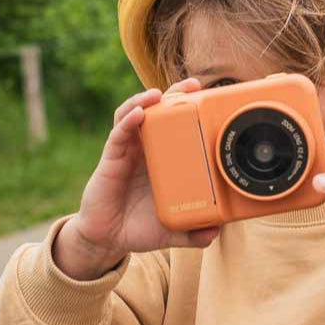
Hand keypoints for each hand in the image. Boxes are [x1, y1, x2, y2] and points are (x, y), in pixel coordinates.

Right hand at [55, 80, 220, 279]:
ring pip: (134, 115)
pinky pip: (118, 134)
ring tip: (158, 94)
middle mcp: (146, 149)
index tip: (210, 98)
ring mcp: (127, 151)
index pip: (177, 126)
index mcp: (164, 159)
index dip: (191, 109)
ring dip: (144, 99)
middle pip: (158, 112)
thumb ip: (193, 232)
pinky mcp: (111, 159)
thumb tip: (215, 233)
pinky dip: (127, 121)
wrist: (108, 239)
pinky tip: (138, 114)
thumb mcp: (172, 231)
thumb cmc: (140, 227)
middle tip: (192, 85)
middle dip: (174, 94)